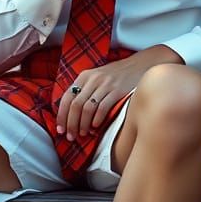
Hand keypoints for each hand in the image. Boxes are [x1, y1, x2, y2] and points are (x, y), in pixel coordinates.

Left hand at [56, 44, 180, 140]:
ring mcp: (105, 85)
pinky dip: (97, 120)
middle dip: (71, 124)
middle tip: (71, 136)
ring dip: (83, 124)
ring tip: (83, 134)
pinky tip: (95, 127)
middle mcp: (93, 79)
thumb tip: (70, 113)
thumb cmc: (117, 75)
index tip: (60, 129)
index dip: (61, 115)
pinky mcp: (117, 91)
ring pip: (87, 109)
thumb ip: (84, 90)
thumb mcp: (97, 77)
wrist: (140, 65)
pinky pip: (102, 108)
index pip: (67, 97)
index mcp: (85, 76)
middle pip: (75, 105)